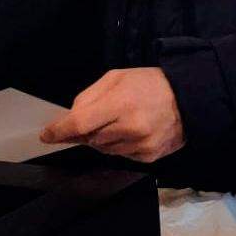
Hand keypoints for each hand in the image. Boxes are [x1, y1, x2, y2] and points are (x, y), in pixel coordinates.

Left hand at [40, 68, 185, 163]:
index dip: (59, 131)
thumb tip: (70, 120)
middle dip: (84, 131)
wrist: (189, 100)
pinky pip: (120, 155)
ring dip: (102, 138)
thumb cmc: (150, 84)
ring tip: (118, 122)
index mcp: (121, 104)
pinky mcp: (148, 158)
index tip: (46, 135)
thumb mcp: (116, 78)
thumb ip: (89, 97)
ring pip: (103, 150)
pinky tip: (131, 131)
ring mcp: (140, 146)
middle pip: (89, 139)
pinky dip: (118, 145)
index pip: (80, 123)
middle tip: (94, 118)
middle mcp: (130, 129)